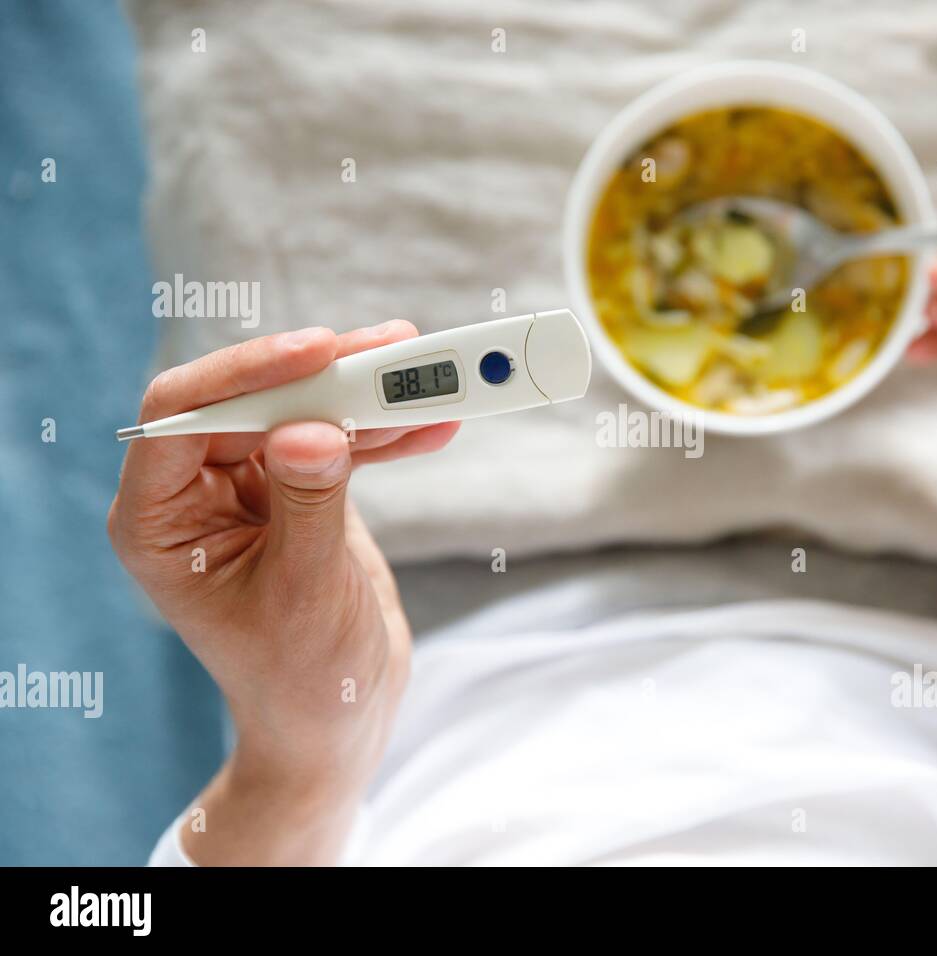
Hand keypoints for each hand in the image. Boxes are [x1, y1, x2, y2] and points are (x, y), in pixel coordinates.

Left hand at [108, 322, 457, 862]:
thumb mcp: (305, 594)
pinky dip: (387, 432)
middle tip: (395, 352)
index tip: (320, 352)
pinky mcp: (302, 489)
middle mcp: (195, 494)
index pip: (182, 415)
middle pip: (254, 401)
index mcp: (160, 522)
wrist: (339, 719)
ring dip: (368, 396)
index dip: (247, 374)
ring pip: (304, 411)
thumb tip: (312, 428)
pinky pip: (341, 440)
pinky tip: (433, 424)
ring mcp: (252, 488)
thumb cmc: (303, 678)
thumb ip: (308, 505)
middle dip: (327, 376)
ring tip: (432, 378)